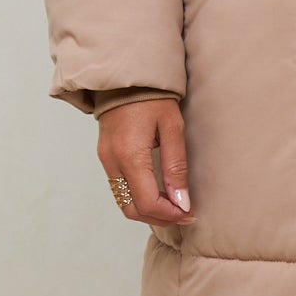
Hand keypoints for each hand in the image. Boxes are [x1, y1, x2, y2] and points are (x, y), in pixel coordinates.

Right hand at [98, 97, 191, 227]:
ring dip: (148, 210)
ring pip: (124, 202)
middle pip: (132, 209)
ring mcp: (106, 160)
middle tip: (184, 214)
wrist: (126, 78)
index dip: (170, 214)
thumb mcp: (173, 129)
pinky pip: (120, 189)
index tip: (190, 213)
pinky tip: (158, 194)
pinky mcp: (105, 157)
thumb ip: (176, 167)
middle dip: (159, 217)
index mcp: (130, 155)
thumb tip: (181, 202)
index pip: (147, 202)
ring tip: (173, 207)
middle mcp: (113, 162)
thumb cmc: (153, 98)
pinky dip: (138, 198)